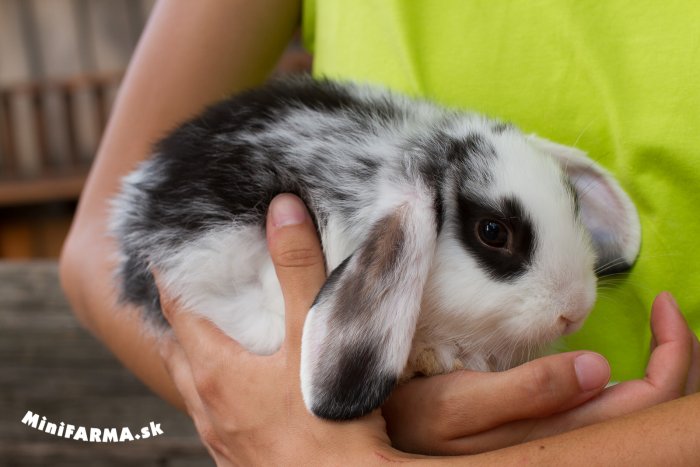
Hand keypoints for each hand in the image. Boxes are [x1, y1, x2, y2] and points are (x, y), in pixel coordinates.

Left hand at [156, 194, 399, 464]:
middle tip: (188, 290)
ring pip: (194, 386)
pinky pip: (215, 417)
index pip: (177, 310)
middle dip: (177, 318)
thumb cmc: (327, 418)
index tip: (163, 252)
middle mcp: (208, 405)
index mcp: (217, 369)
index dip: (168, 277)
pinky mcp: (240, 458)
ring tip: (213, 337)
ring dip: (195, 357)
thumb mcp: (314, 335)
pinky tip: (245, 393)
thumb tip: (281, 209)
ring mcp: (221, 436)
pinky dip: (217, 392)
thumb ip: (298, 269)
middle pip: (177, 350)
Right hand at [384, 292, 699, 454]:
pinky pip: (618, 409)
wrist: (399, 433)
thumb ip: (528, 391)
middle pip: (660, 407)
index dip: (674, 352)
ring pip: (642, 410)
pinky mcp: (556, 427)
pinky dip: (636, 380)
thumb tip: (600, 369)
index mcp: (563, 432)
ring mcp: (569, 435)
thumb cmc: (420, 417)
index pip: (652, 400)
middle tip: (667, 310)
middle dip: (679, 355)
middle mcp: (576, 440)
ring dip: (662, 367)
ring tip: (660, 327)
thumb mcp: (461, 403)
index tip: (662, 303)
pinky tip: (623, 359)